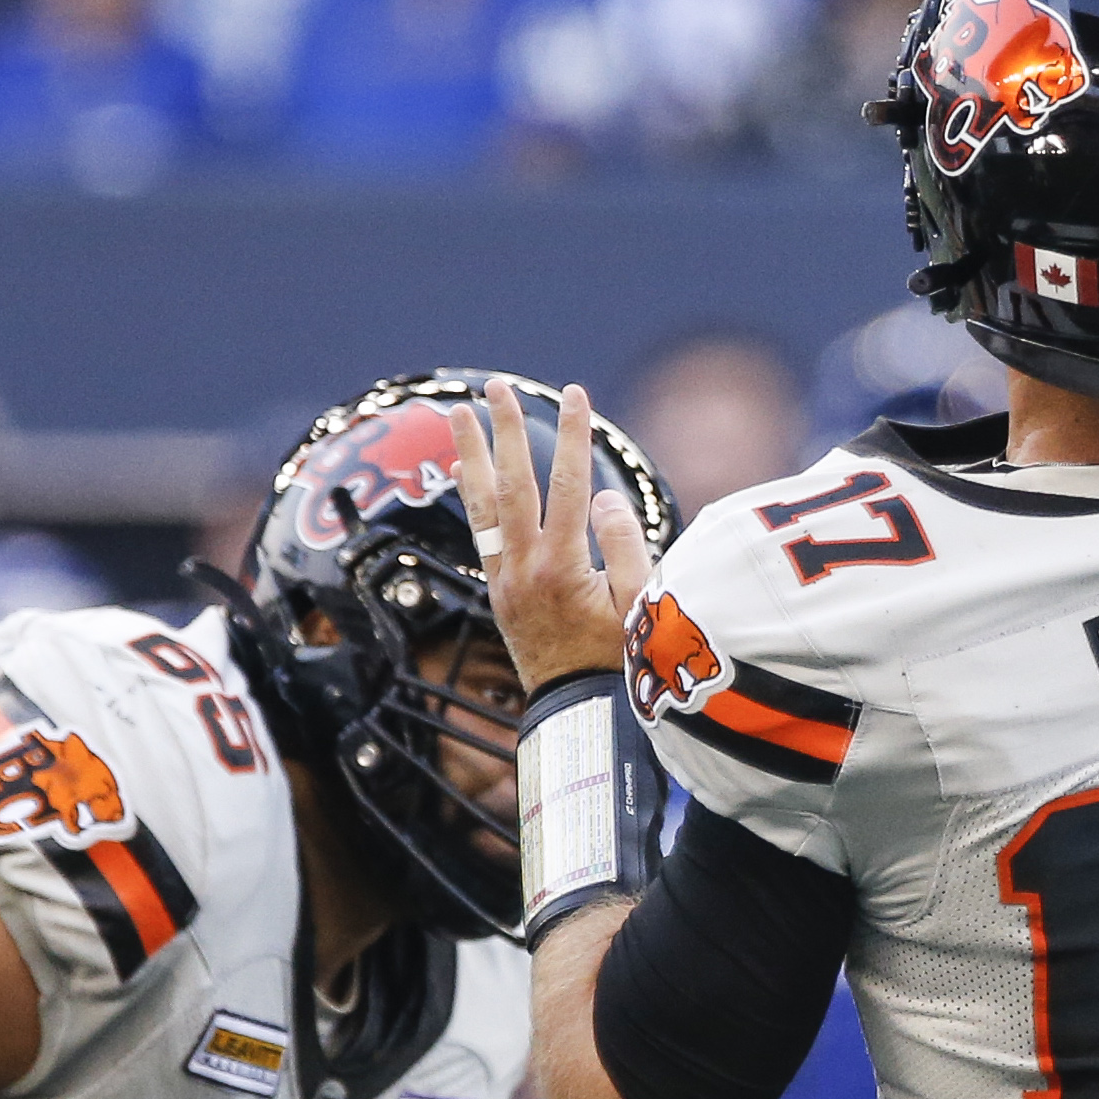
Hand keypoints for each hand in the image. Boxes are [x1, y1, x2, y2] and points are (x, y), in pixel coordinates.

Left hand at [453, 381, 652, 696]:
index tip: (575, 394)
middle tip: (498, 388)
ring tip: (459, 414)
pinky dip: (473, 495)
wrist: (577, 710)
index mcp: (563, 567)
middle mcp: (524, 567)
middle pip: (511, 485)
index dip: (571, 436)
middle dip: (506, 432)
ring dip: (471, 456)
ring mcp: (504, 578)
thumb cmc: (618, 660)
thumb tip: (603, 496)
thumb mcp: (638, 605)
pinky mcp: (498, 589)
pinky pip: (481, 531)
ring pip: (482, 506)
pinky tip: (466, 471)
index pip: (567, 485)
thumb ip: (625, 545)